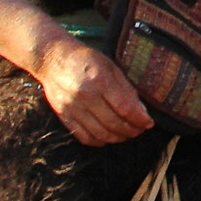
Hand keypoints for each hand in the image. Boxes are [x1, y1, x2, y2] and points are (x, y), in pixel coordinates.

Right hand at [38, 38, 153, 145]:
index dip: (140, 119)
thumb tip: (140, 110)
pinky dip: (99, 141)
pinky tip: (107, 136)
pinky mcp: (64, 116)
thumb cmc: (84, 60)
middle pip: (114, 123)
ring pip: (101, 133)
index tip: (148, 123)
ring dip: (117, 138)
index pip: (125, 108)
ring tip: (126, 134)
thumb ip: (125, 88)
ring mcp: (73, 108)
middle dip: (131, 130)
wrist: (52, 60)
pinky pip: (84, 137)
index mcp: (100, 80)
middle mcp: (86, 96)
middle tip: (139, 129)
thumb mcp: (109, 66)